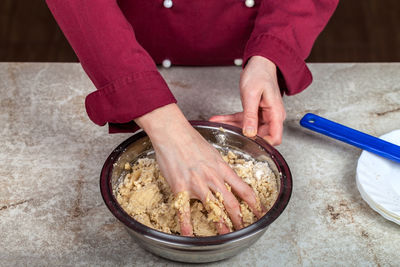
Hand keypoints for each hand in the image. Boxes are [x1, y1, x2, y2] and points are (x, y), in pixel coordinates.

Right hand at [135, 104, 264, 235]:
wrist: (173, 133)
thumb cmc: (191, 140)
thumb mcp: (213, 153)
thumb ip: (219, 167)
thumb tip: (224, 175)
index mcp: (222, 169)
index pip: (245, 190)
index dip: (255, 204)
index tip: (260, 212)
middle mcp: (213, 178)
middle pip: (232, 204)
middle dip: (240, 219)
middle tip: (244, 229)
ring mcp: (197, 184)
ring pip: (214, 209)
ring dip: (221, 225)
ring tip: (226, 236)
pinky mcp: (180, 187)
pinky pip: (184, 211)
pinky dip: (186, 225)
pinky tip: (188, 235)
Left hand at [210, 56, 285, 144]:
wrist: (260, 62)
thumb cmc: (259, 73)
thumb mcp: (251, 95)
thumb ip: (250, 115)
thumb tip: (250, 133)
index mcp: (275, 113)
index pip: (275, 137)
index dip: (263, 144)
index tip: (248, 145)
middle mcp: (271, 116)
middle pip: (260, 135)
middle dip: (243, 137)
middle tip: (228, 135)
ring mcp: (263, 115)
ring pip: (248, 129)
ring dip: (233, 127)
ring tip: (218, 125)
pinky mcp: (255, 112)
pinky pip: (243, 120)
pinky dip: (231, 120)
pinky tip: (219, 119)